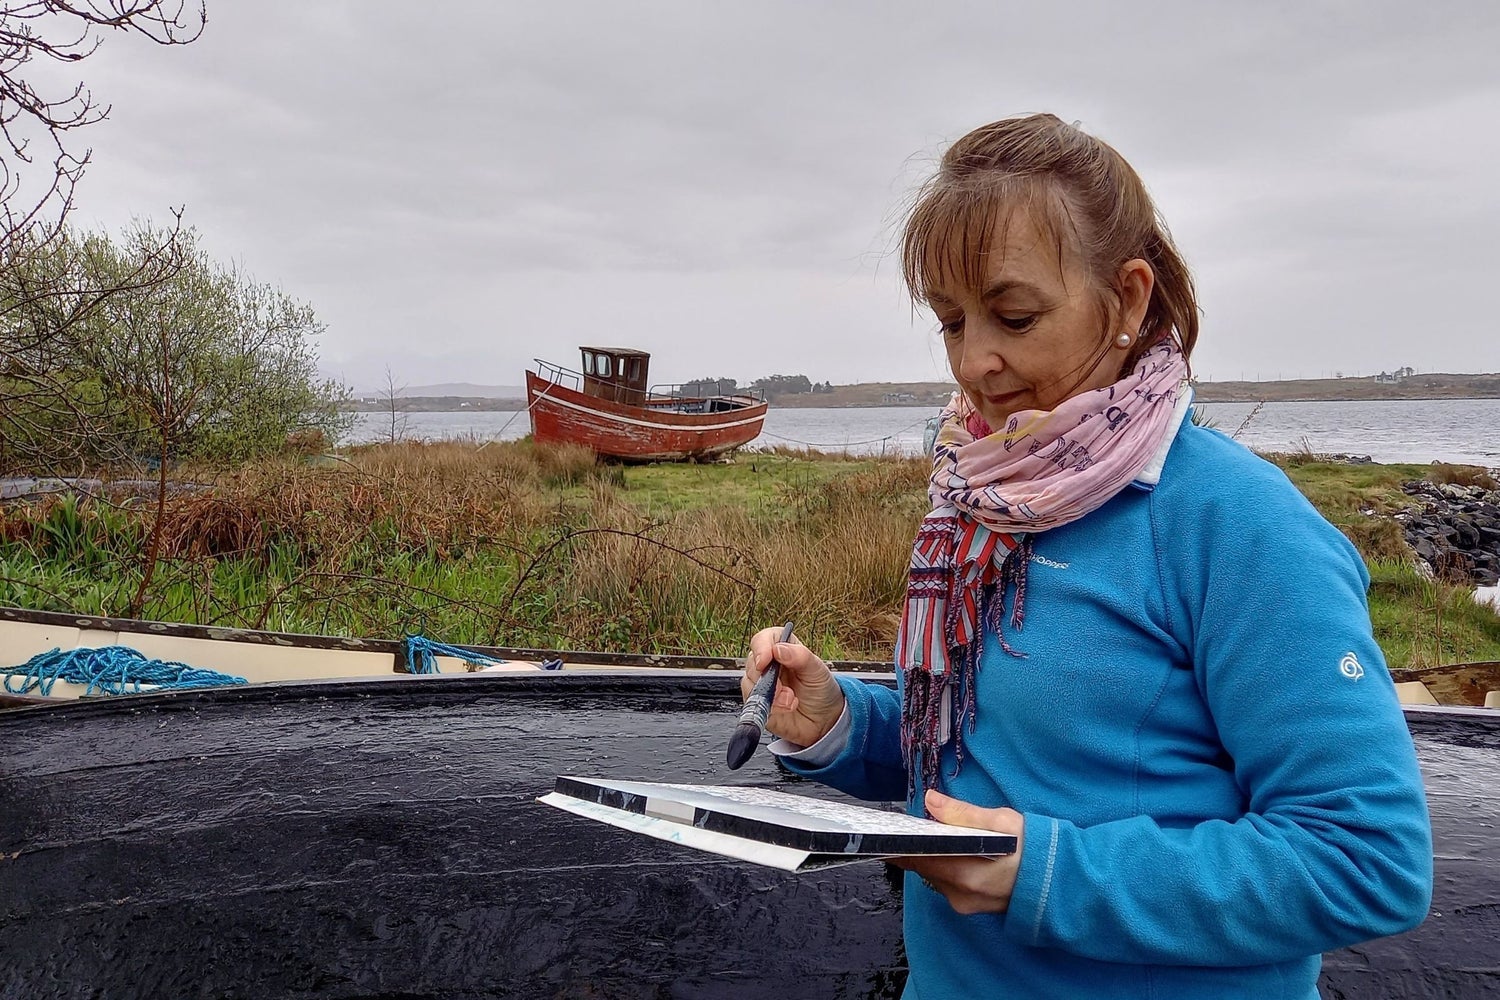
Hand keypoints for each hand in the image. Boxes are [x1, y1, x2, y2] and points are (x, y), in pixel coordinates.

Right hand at [741, 626, 845, 747]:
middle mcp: (768, 664)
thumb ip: (800, 656)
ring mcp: (761, 684)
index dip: (761, 648)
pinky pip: (753, 703)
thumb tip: (778, 649)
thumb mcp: (817, 670)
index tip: (765, 661)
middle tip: (785, 690)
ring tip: (791, 701)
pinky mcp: (758, 703)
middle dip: (767, 679)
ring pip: (749, 684)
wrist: (822, 720)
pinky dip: (769, 707)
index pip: (762, 640)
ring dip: (771, 696)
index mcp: (782, 648)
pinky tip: (785, 709)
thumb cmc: (820, 690)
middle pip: (752, 663)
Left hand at [890, 789, 1025, 913]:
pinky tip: (962, 854)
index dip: (904, 843)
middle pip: (925, 867)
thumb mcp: (1001, 822)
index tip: (898, 828)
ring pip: (936, 876)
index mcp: (963, 874)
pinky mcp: (973, 907)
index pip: (916, 859)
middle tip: (929, 826)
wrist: (1063, 881)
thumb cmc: (1034, 849)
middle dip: (924, 847)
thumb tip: (930, 800)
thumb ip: (962, 813)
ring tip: (947, 838)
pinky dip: (950, 868)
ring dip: (937, 858)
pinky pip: (950, 885)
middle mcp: (960, 895)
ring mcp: (966, 905)